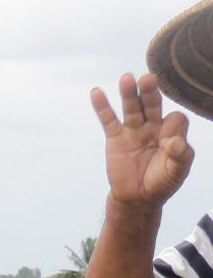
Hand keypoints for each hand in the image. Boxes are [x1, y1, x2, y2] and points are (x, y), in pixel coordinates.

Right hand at [93, 73, 194, 212]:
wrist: (137, 198)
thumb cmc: (161, 183)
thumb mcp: (177, 172)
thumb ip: (181, 156)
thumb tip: (176, 143)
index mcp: (172, 133)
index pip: (175, 119)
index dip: (173, 127)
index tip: (169, 143)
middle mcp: (153, 127)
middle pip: (153, 104)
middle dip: (151, 92)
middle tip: (149, 78)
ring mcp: (133, 131)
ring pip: (132, 108)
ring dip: (129, 93)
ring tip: (127, 79)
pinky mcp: (115, 138)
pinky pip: (108, 119)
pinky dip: (102, 106)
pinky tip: (97, 92)